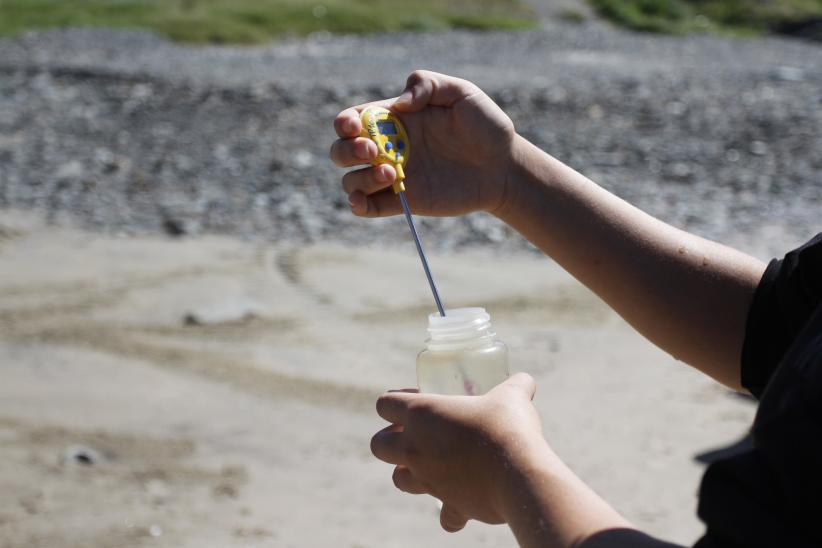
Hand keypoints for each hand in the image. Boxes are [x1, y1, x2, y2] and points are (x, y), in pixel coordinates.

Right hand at [330, 70, 516, 216]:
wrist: (504, 165)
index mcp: (395, 119)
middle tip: (374, 151)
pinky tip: (363, 200)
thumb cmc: (485, 125)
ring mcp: (394, 176)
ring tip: (391, 173)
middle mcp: (388, 147)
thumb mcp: (462, 92)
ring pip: (350, 181)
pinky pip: (367, 207)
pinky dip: (357, 205)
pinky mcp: (404, 201)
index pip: (352, 120)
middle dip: (346, 151)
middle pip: (341, 151)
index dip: (344, 123)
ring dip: (359, 178)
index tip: (355, 126)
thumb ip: (428, 85)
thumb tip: (400, 103)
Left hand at [370, 373, 548, 531]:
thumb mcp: (512, 395)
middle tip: (417, 434)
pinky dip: (451, 511)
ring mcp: (428, 479)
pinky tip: (464, 502)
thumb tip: (525, 380)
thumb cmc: (508, 426)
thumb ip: (515, 385)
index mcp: (421, 414)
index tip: (420, 398)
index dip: (396, 400)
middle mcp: (415, 448)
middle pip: (379, 445)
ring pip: (398, 480)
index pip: (385, 404)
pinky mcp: (449, 505)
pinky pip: (443, 515)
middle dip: (391, 439)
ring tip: (432, 465)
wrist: (520, 474)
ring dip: (410, 473)